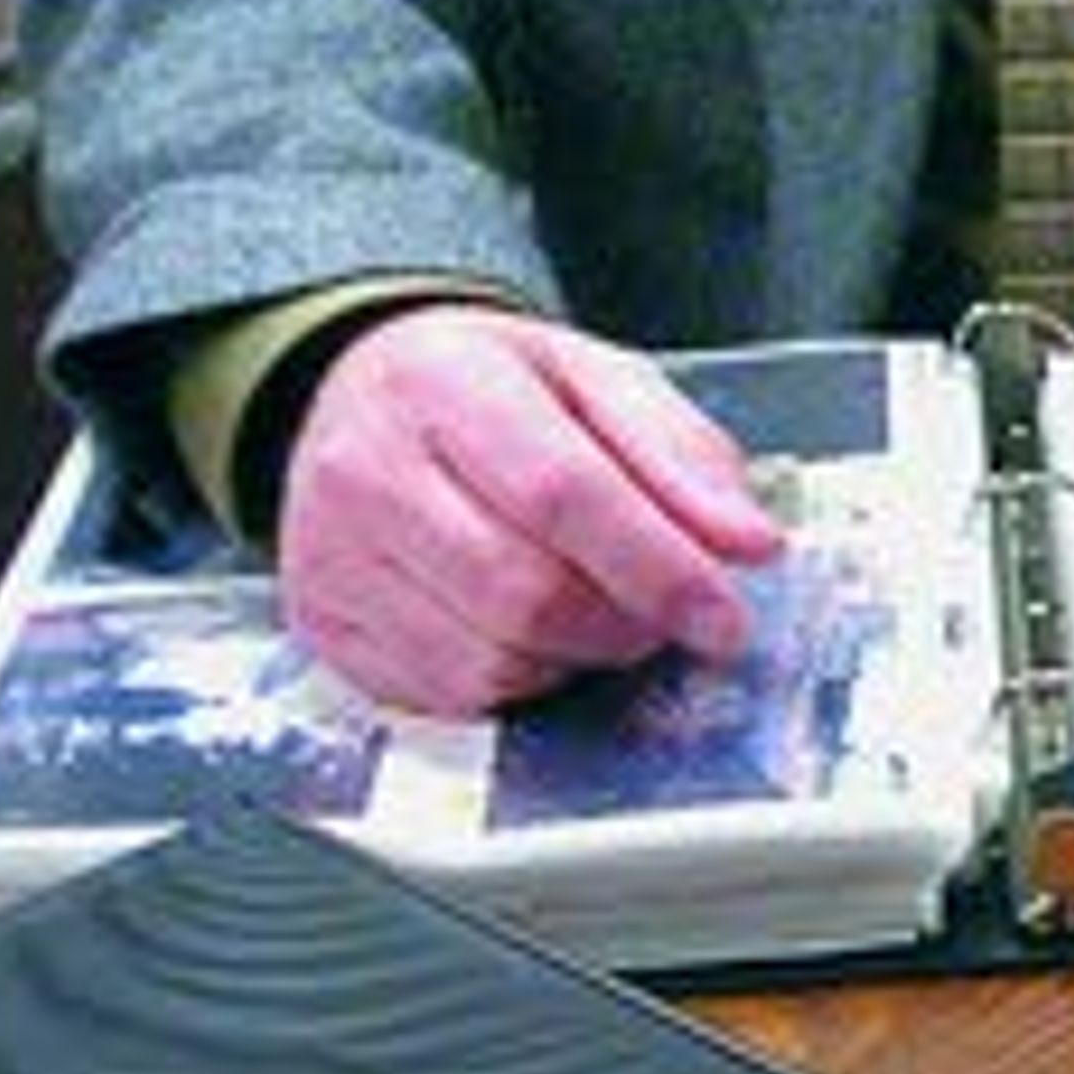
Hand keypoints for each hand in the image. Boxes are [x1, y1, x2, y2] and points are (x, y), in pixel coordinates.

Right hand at [275, 306, 785, 716]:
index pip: (564, 495)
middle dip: (625, 623)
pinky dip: (517, 680)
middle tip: (664, 611)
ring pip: (489, 661)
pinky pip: (447, 696)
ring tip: (596, 608)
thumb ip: (680, 453)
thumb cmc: (485, 388)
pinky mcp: (325, 628)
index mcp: (443, 385)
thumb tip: (749, 543)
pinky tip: (529, 631)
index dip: (660, 569)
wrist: (353, 395)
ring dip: (575, 658)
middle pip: (525, 594)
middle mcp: (368, 473)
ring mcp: (333, 560)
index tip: (726, 617)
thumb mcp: (593, 376)